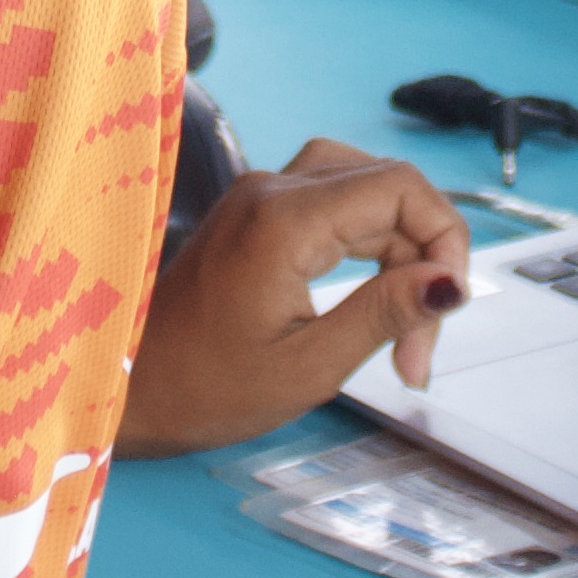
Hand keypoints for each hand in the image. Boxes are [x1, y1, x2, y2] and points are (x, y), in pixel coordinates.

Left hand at [120, 137, 472, 452]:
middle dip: (423, 260)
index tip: (445, 310)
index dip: (444, 241)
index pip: (402, 188)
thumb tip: (450, 282)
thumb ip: (384, 314)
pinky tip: (370, 298)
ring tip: (400, 326)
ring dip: (399, 251)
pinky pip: (335, 202)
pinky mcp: (256, 211)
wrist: (128, 389)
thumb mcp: (308, 367)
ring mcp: (260, 195)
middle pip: (388, 188)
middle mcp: (271, 189)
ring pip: (366, 189)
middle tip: (417, 348)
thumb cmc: (200, 389)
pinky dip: (368, 244)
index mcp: (284, 220)